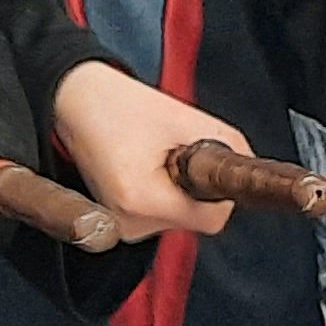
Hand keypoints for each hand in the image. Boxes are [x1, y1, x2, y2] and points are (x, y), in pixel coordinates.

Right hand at [50, 60, 248, 240]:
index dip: (220, 191)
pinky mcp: (118, 220)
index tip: (211, 166)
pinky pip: (160, 213)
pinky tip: (143, 165)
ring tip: (153, 154)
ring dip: (178, 188)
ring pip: (178, 217)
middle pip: (195, 220)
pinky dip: (162, 191)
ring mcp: (120, 225)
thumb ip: (229, 148)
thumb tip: (248, 172)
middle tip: (174, 151)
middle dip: (196, 186)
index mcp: (141, 200)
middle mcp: (127, 223)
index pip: (212, 220)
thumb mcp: (188, 119)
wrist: (78, 100)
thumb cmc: (122, 105)